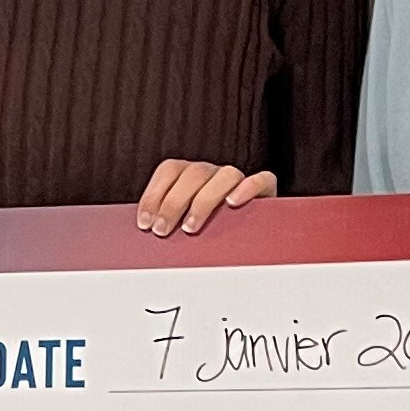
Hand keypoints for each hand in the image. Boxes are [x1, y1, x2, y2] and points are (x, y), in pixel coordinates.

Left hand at [137, 160, 275, 234]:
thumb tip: (144, 233)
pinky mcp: (265, 191)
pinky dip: (248, 188)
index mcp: (190, 175)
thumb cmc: (206, 234)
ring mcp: (237, 180)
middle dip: (173, 203)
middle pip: (194, 174)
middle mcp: (213, 174)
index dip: (154, 194)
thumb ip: (166, 224)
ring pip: (225, 175)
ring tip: (191, 227)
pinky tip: (233, 204)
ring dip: (204, 200)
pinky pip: (261, 179)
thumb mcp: (181, 227)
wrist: (249, 240)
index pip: (169, 170)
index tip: (145, 222)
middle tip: (163, 230)